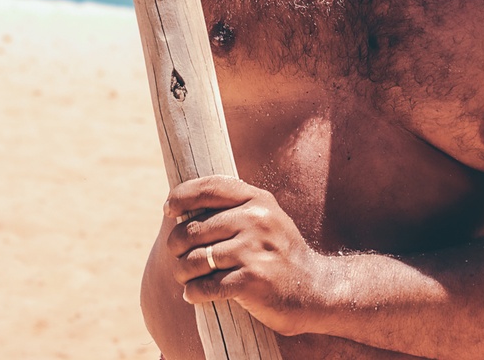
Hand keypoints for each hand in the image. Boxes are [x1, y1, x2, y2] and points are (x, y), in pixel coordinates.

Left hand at [165, 175, 334, 336]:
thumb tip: (185, 204)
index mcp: (257, 199)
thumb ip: (234, 208)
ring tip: (185, 278)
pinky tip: (194, 294)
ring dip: (183, 273)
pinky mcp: (252, 280)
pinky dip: (195, 293)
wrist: (315, 290)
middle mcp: (255, 219)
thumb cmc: (278, 254)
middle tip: (177, 257)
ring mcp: (254, 249)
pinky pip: (207, 286)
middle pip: (194, 229)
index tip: (168, 209)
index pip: (209, 188)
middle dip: (176, 246)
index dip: (182, 196)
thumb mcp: (265, 218)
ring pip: (195, 259)